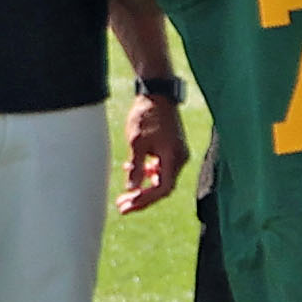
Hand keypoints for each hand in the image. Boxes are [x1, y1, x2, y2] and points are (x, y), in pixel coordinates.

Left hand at [120, 98, 187, 212]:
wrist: (156, 94)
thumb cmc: (147, 116)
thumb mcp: (137, 142)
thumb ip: (136, 167)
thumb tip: (132, 189)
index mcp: (174, 157)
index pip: (163, 189)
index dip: (145, 201)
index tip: (127, 207)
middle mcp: (179, 158)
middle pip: (162, 187)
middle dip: (141, 198)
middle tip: (121, 206)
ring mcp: (176, 153)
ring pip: (160, 178)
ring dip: (142, 187)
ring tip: (123, 195)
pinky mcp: (170, 148)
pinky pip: (160, 168)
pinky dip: (146, 173)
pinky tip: (129, 170)